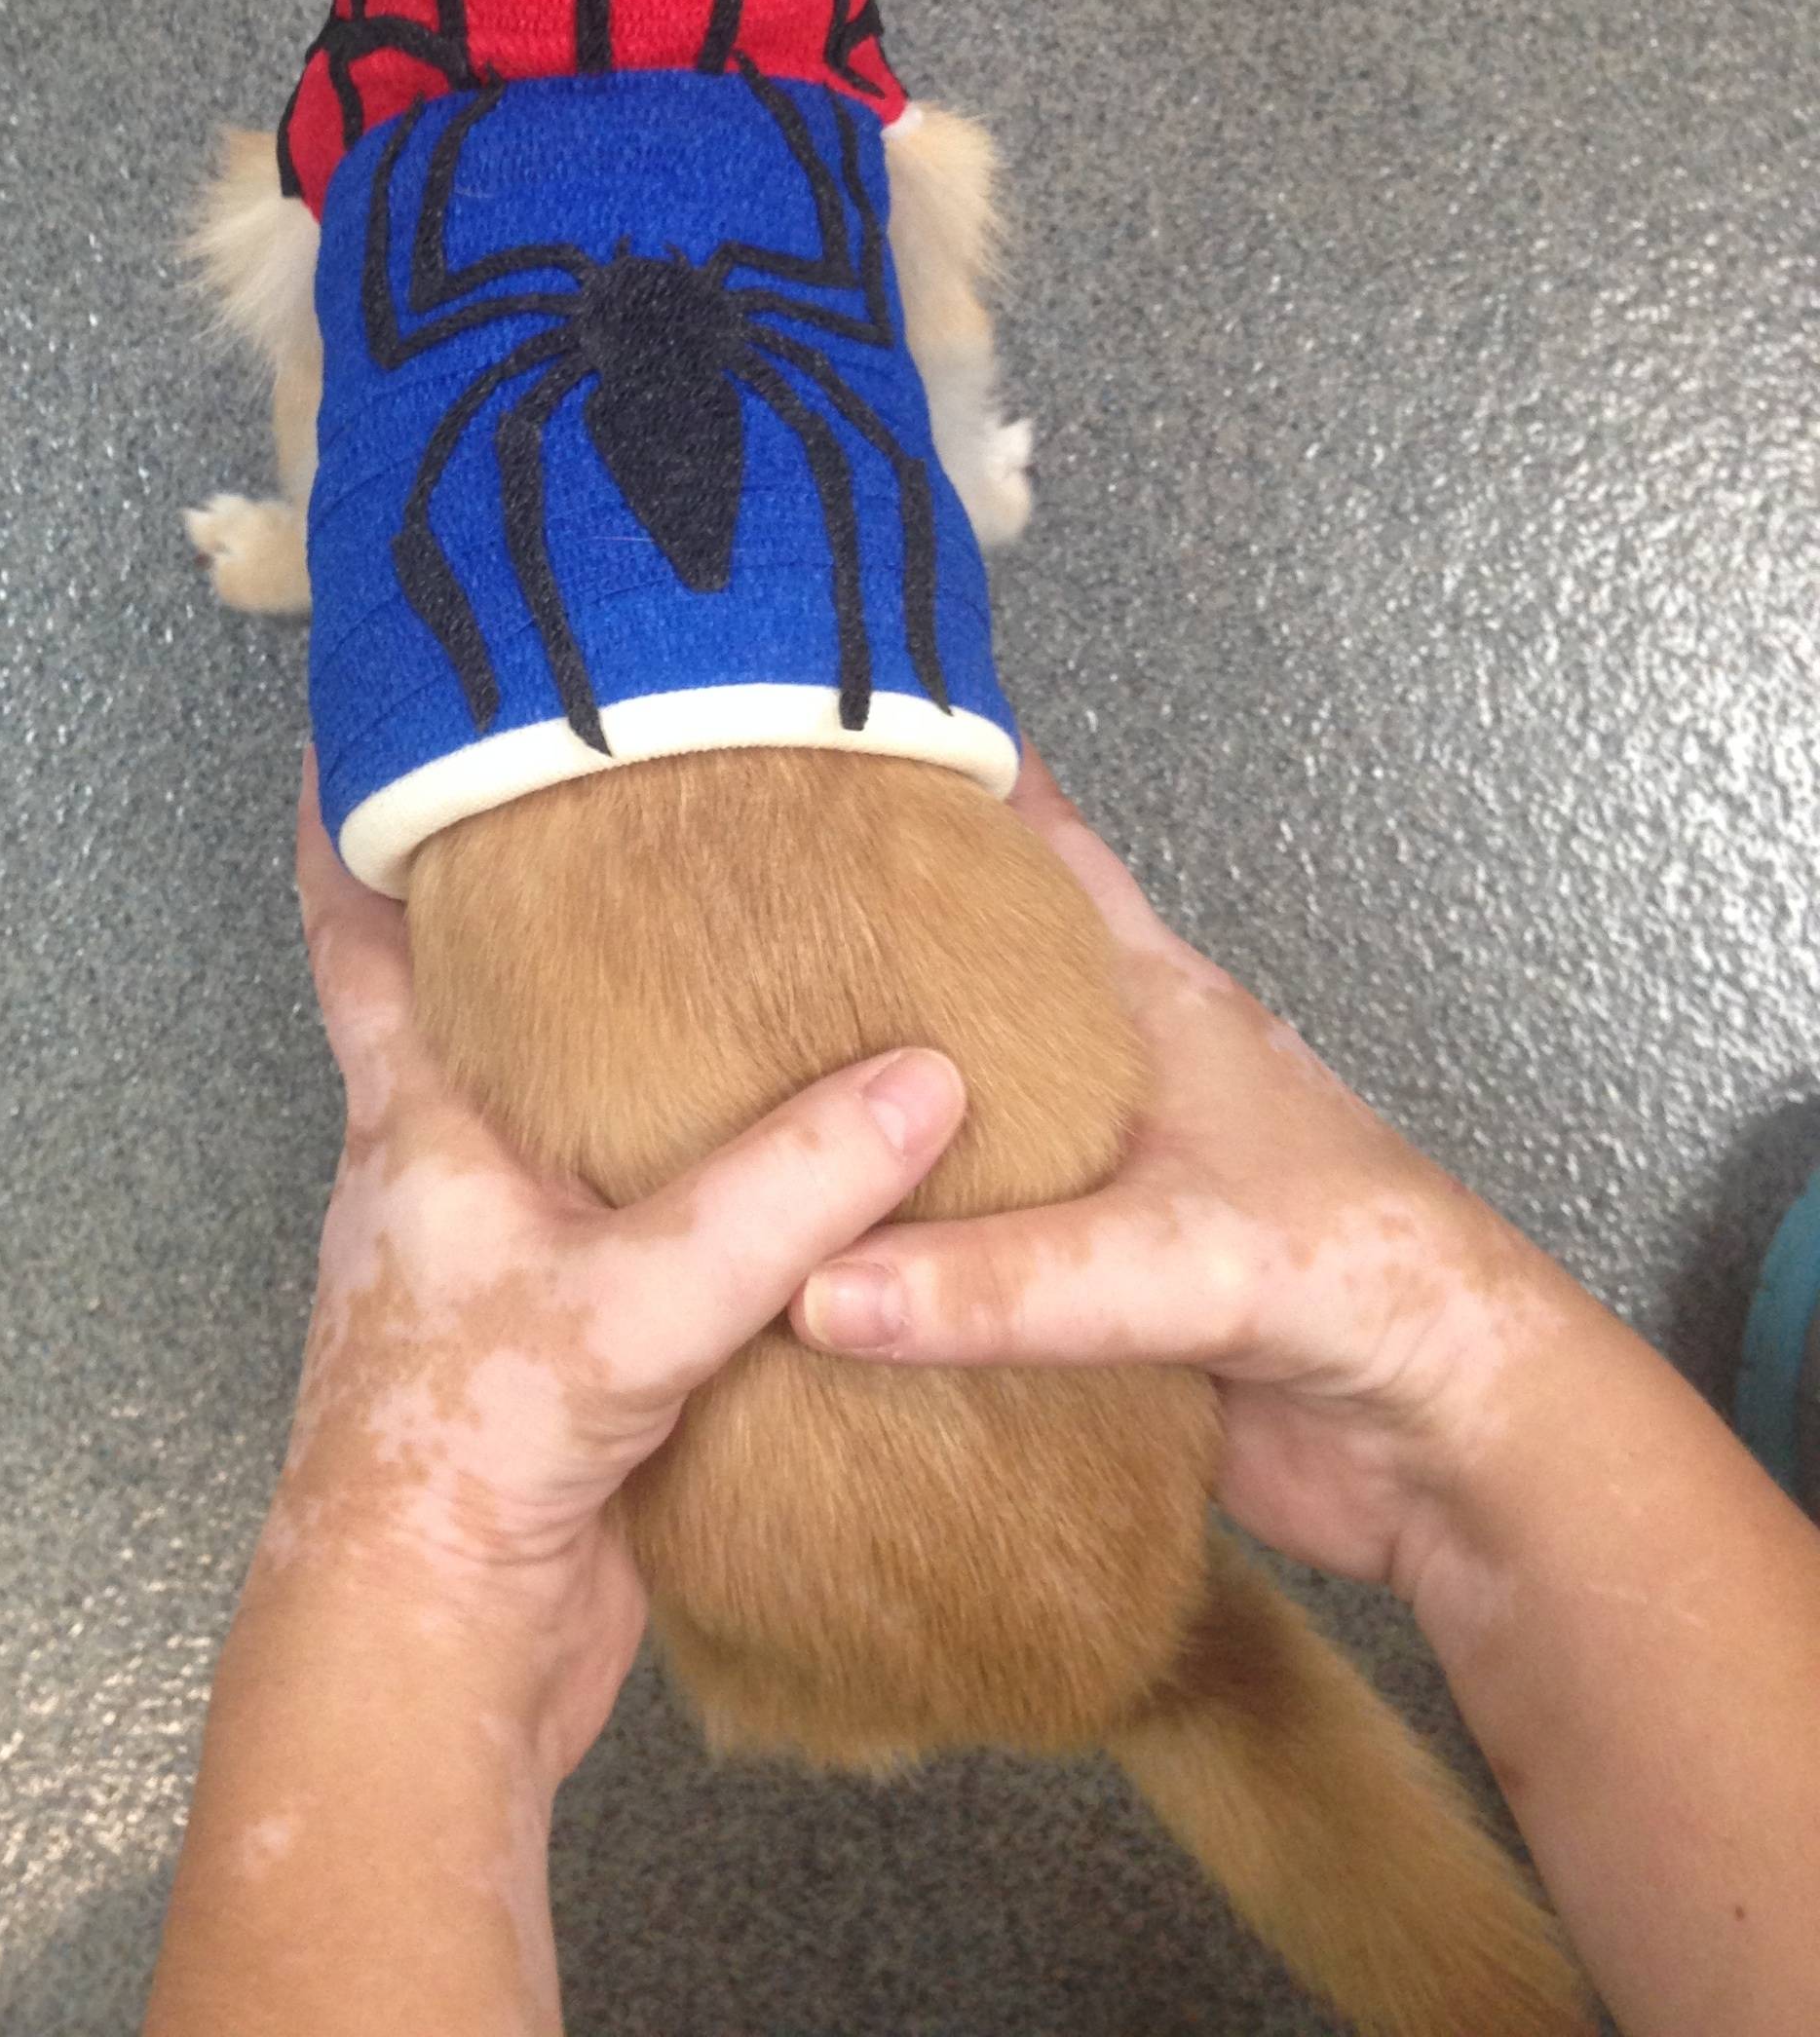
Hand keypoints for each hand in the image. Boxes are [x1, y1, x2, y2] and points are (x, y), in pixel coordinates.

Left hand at [271, 754, 968, 1778]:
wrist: (432, 1656)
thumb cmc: (462, 1461)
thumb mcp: (631, 1301)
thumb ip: (783, 1193)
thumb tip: (924, 1080)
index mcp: (413, 1121)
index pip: (356, 929)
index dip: (355, 818)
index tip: (377, 713)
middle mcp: (445, 1169)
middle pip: (467, 998)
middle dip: (533, 903)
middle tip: (630, 806)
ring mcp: (502, 1255)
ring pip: (558, 1106)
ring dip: (624, 1038)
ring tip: (739, 957)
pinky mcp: (567, 1337)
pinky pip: (635, 1215)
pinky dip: (695, 1170)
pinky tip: (787, 1154)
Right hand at [794, 743, 1602, 1593]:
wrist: (1452, 1441)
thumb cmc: (1371, 1279)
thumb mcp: (1183, 1257)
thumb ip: (1005, 1279)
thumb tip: (820, 1287)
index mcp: (1150, 1000)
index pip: (1041, 850)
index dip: (953, 783)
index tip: (829, 737)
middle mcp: (1113, 1073)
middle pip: (970, 981)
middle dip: (862, 952)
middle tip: (727, 928)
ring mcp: (1098, 1182)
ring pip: (958, 1121)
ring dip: (866, 1118)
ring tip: (730, 1101)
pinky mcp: (1085, 1295)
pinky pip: (960, 1262)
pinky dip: (889, 1261)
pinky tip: (799, 1271)